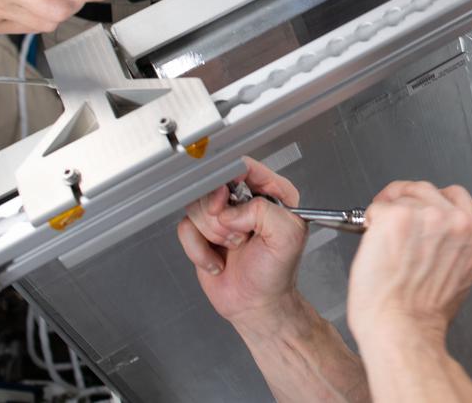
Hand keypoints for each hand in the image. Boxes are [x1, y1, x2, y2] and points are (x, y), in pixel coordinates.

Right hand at [176, 157, 307, 325]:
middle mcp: (245, 201)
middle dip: (220, 216)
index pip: (244, 166)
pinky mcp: (202, 233)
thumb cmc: (277, 274)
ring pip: (196, 204)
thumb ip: (264, 211)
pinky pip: (184, 228)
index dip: (229, 179)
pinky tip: (217, 261)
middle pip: (212, 184)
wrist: (257, 305)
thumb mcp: (288, 236)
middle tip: (236, 236)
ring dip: (211, 233)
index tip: (226, 198)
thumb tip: (231, 210)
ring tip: (231, 247)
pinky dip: (197, 249)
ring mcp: (222, 216)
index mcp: (272, 193)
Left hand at [346, 181, 471, 346]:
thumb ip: (454, 248)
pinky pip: (378, 207)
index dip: (432, 201)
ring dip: (390, 212)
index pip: (456, 197)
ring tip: (383, 237)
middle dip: (408, 202)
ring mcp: (427, 217)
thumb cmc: (423, 315)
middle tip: (393, 218)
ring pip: (403, 196)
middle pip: (427, 190)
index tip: (419, 208)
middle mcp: (457, 223)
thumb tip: (434, 237)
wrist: (402, 329)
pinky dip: (371, 220)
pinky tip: (373, 241)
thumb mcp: (459, 277)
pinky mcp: (397, 218)